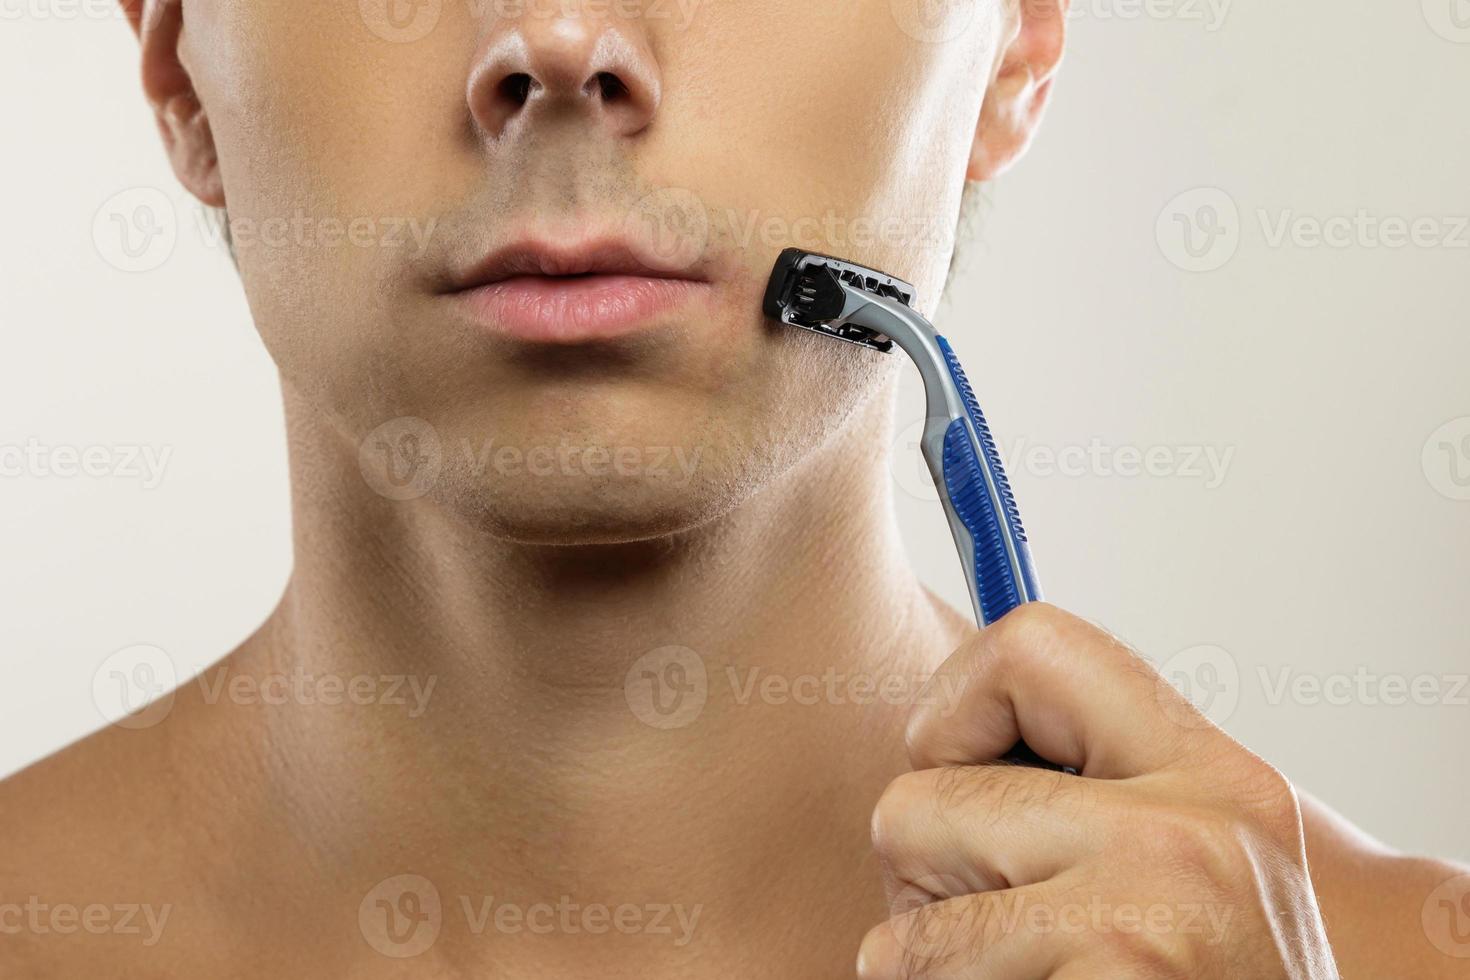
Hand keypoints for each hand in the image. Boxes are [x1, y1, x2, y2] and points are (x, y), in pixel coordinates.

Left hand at [857, 603, 1339, 978]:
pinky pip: (921, 979)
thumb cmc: (1221, 975)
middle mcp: (1186, 834)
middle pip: (918, 801)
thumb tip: (940, 728)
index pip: (1024, 644)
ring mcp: (1145, 921)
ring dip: (939, 962)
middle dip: (930, 876)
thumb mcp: (1196, 855)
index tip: (964, 769)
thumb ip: (1094, 784)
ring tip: (1040, 976)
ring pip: (908, 922)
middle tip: (1011, 926)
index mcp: (1212, 774)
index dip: (952, 708)